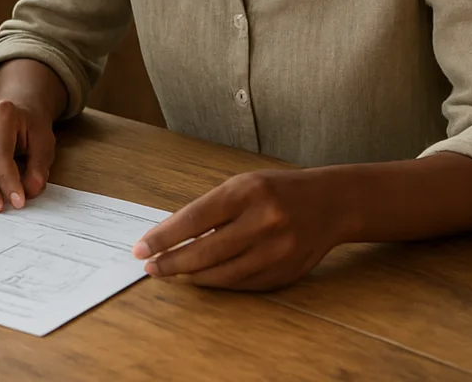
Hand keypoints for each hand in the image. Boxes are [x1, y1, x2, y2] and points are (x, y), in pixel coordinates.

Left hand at [133, 169, 348, 290]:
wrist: (330, 203)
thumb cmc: (275, 190)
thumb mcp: (241, 186)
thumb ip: (209, 210)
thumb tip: (167, 237)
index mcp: (247, 192)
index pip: (194, 219)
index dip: (163, 237)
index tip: (140, 249)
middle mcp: (264, 222)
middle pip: (205, 252)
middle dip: (171, 263)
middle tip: (151, 267)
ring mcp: (278, 251)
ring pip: (222, 274)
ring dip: (191, 276)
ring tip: (172, 271)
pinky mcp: (286, 273)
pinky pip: (242, 284)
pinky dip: (218, 282)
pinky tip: (203, 277)